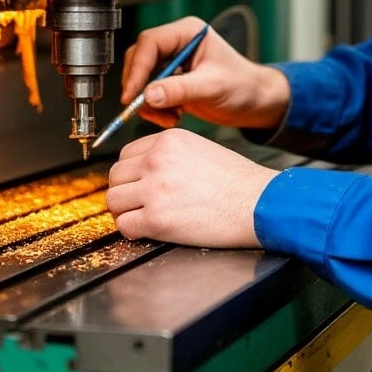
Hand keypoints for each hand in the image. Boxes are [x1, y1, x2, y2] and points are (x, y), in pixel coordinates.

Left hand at [106, 128, 276, 246]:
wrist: (257, 203)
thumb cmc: (236, 180)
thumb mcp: (200, 149)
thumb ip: (169, 154)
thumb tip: (143, 170)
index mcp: (168, 140)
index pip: (126, 154)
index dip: (132, 173)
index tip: (140, 184)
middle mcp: (157, 160)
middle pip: (115, 176)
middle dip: (125, 191)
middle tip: (141, 203)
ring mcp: (155, 189)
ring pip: (114, 201)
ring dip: (126, 211)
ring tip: (146, 216)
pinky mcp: (157, 218)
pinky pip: (124, 226)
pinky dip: (133, 231)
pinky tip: (151, 229)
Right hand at [121, 15, 290, 129]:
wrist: (253, 102)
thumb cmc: (242, 86)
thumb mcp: (212, 87)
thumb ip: (180, 90)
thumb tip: (148, 95)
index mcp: (188, 32)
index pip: (150, 43)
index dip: (138, 69)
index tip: (132, 95)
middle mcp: (176, 43)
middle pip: (139, 59)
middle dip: (140, 88)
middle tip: (146, 110)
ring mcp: (172, 61)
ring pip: (141, 79)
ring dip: (148, 102)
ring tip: (169, 117)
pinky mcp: (170, 80)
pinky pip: (148, 93)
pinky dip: (154, 108)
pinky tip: (173, 117)